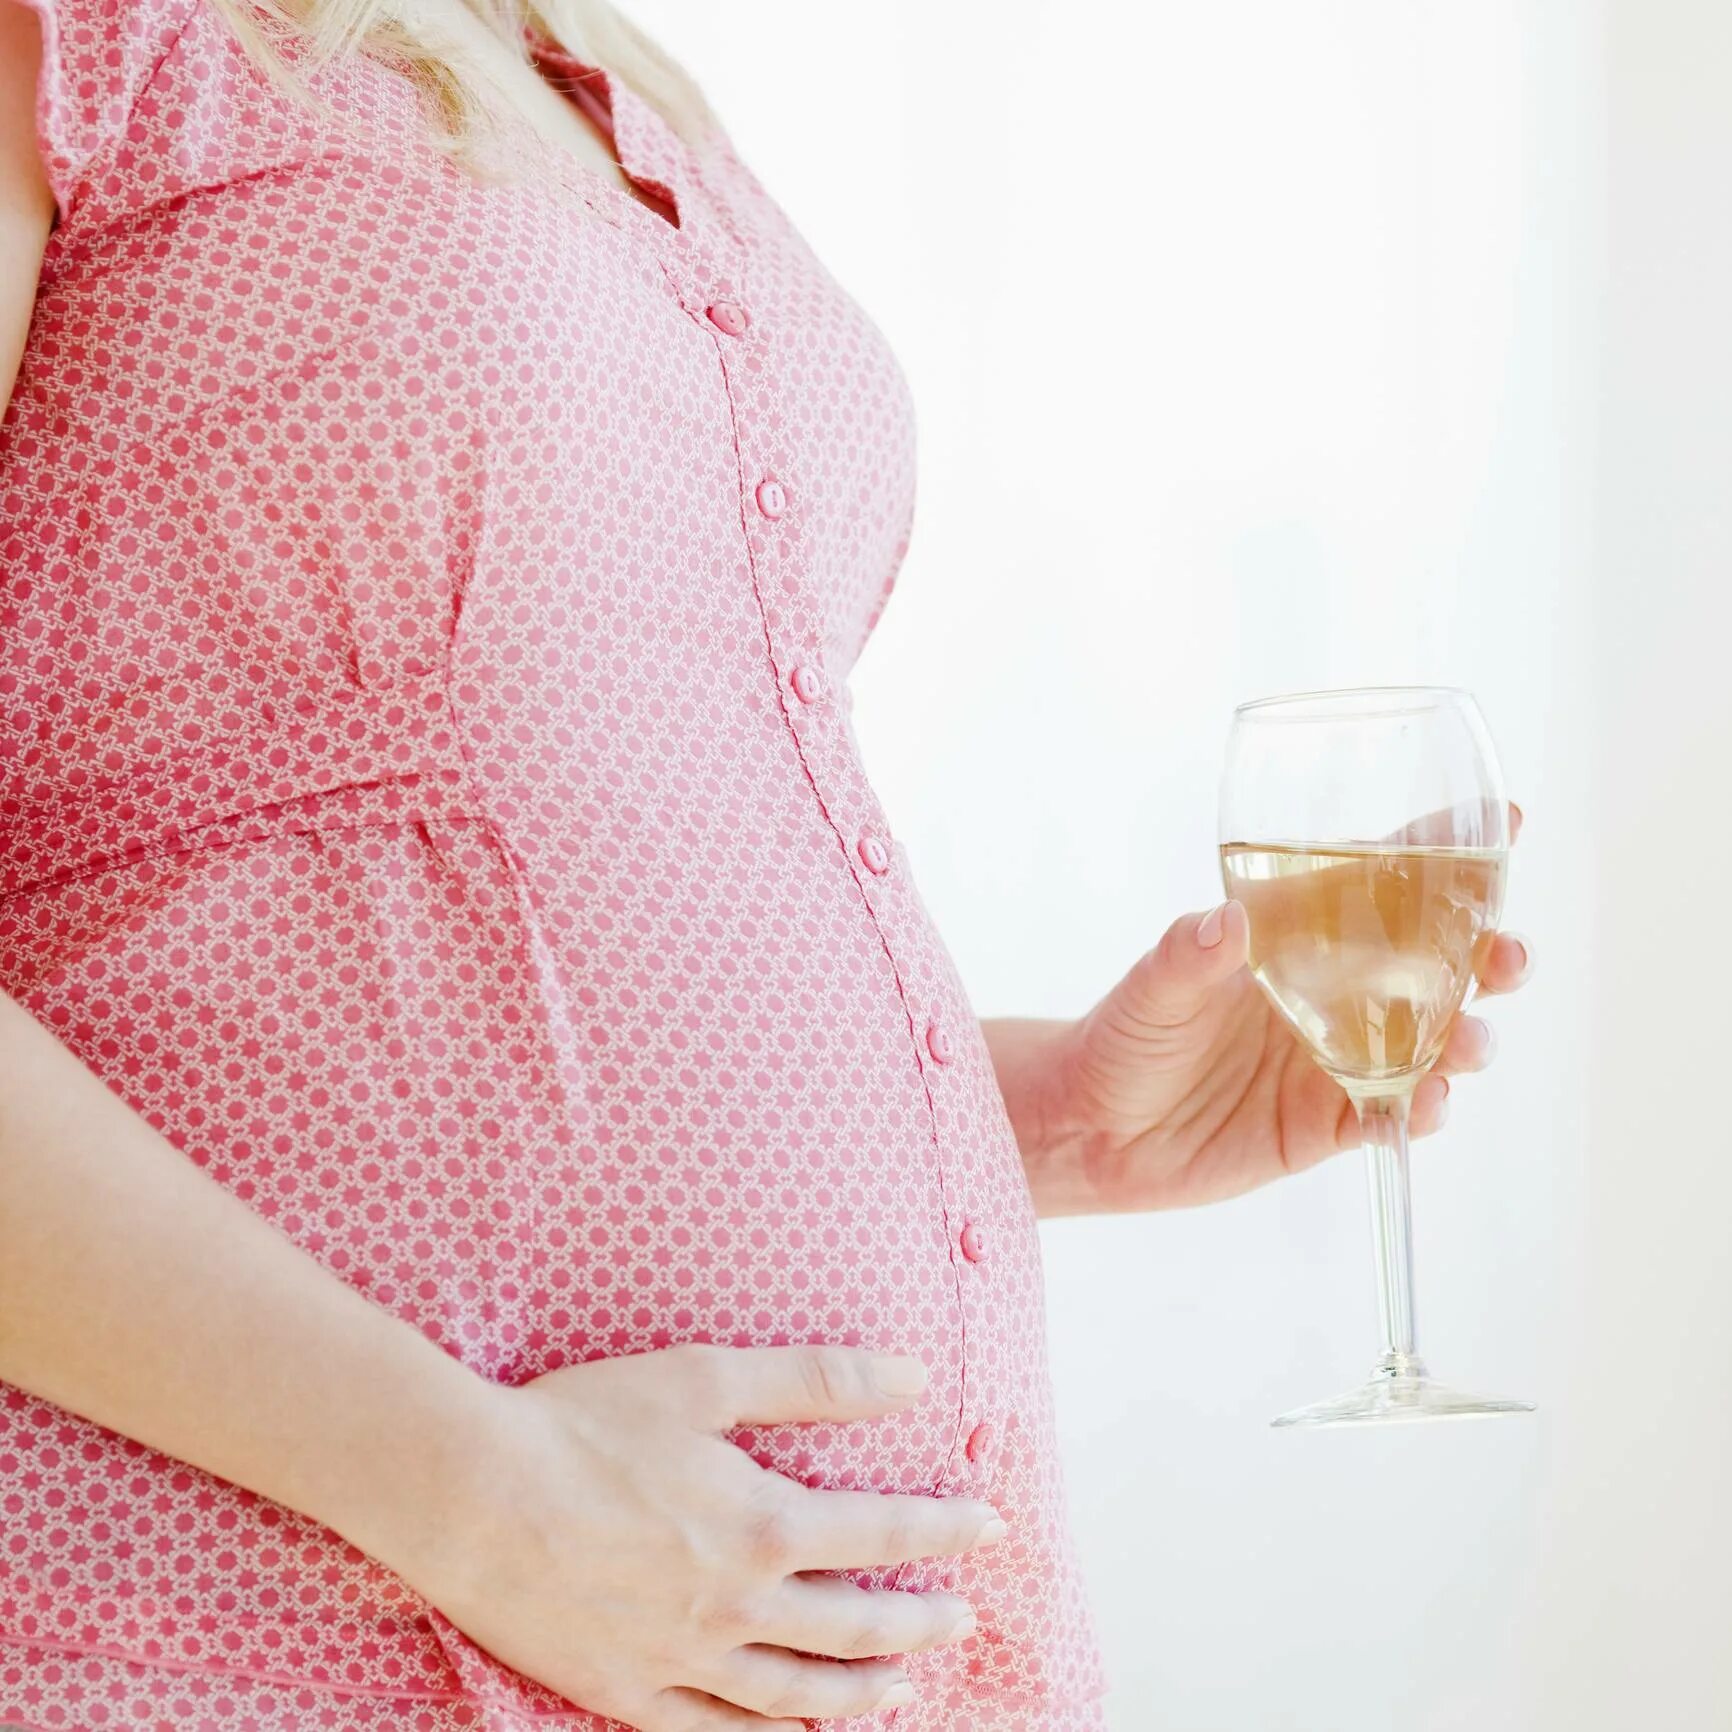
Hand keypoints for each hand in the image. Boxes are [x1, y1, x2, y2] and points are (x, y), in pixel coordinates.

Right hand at [387, 1344, 1002, 1730]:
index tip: (991, 1528)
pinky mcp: (628, 1694)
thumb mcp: (709, 1378)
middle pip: (855, 1626)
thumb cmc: (589, 1423)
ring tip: (906, 1688)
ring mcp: (683, 1661)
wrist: (472, 1496)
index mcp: (763, 1525)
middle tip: (967, 1618)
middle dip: (922, 1621)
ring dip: (863, 1692)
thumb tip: (915, 1377)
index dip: (945, 1531)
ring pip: (798, 1697)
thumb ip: (816, 1380)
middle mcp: (737, 1606)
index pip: (883, 1535)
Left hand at [1032, 805, 1534, 1213]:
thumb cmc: (1124, 1036)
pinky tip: (1430, 1099)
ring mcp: (1339, 1059)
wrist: (1094, 1130)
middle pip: (1438, 965)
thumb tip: (1227, 921)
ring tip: (1470, 1041)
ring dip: (1467, 1037)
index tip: (1506, 818)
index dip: (1448, 850)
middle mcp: (1336, 994)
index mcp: (1299, 936)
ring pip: (1432, 1041)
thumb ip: (1188, 955)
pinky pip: (1395, 1112)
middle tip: (1507, 955)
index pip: (1385, 882)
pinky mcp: (1330, 1124)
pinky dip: (1423, 1106)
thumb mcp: (1150, 988)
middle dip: (1487, 954)